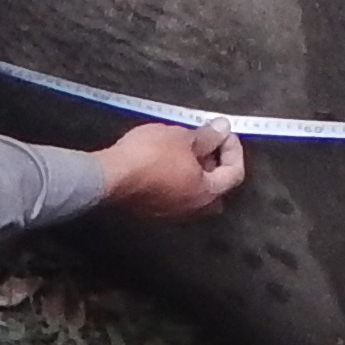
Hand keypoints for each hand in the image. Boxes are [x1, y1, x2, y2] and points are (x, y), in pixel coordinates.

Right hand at [96, 120, 245, 219]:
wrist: (110, 177)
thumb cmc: (150, 155)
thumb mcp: (182, 138)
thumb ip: (208, 136)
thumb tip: (223, 130)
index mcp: (207, 194)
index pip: (234, 173)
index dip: (233, 149)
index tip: (222, 132)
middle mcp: (193, 210)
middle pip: (217, 189)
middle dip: (216, 165)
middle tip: (206, 144)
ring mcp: (172, 215)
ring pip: (195, 194)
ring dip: (195, 173)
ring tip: (184, 150)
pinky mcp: (152, 213)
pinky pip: (175, 196)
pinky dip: (178, 181)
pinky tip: (165, 164)